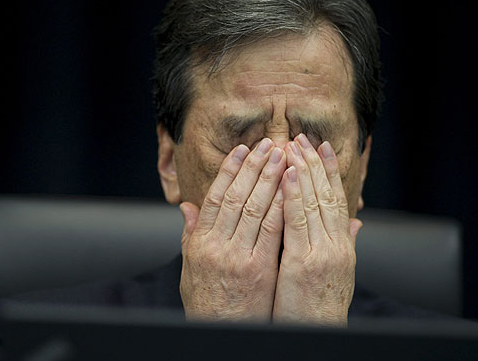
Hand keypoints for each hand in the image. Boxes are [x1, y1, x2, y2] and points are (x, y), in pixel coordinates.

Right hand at [179, 138, 285, 320]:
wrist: (221, 334)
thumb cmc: (207, 303)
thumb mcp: (190, 268)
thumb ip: (190, 235)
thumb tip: (186, 207)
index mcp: (198, 243)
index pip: (215, 196)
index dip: (230, 170)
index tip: (242, 150)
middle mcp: (215, 245)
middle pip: (236, 196)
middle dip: (254, 167)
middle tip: (269, 143)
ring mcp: (237, 257)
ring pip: (254, 208)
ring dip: (270, 178)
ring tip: (282, 156)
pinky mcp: (259, 269)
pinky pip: (271, 231)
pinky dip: (281, 205)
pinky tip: (291, 188)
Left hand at [272, 134, 361, 325]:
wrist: (319, 337)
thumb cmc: (321, 308)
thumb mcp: (337, 273)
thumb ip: (343, 243)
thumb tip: (354, 221)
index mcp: (341, 246)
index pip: (335, 199)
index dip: (328, 171)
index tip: (320, 147)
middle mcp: (336, 245)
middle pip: (326, 194)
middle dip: (313, 163)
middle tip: (302, 136)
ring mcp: (322, 253)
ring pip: (313, 202)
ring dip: (302, 171)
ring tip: (293, 146)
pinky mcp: (304, 264)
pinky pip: (297, 223)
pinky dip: (293, 196)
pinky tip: (287, 176)